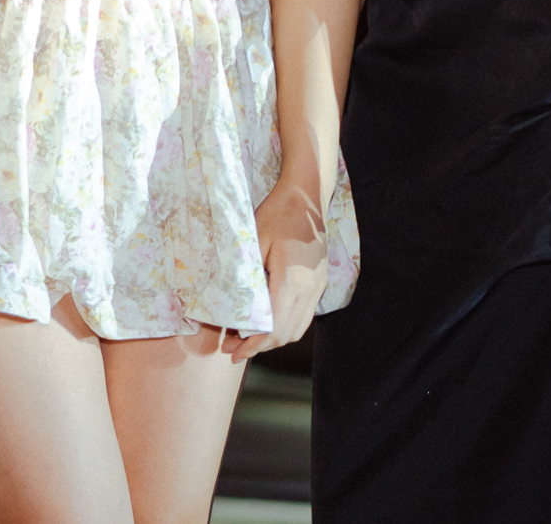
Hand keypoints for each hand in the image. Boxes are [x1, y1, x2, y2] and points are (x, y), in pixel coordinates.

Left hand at [226, 180, 333, 361]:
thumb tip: (231, 308)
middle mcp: (309, 289)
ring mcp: (317, 287)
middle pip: (286, 334)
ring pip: (298, 328)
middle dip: (259, 347)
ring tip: (249, 340)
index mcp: (291, 280)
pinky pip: (304, 316)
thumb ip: (245, 277)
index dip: (252, 346)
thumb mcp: (253, 242)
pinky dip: (286, 327)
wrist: (306, 197)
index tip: (233, 354)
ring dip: (274, 339)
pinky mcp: (319, 283)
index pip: (273, 327)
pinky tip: (269, 324)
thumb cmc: (276, 214)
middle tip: (234, 349)